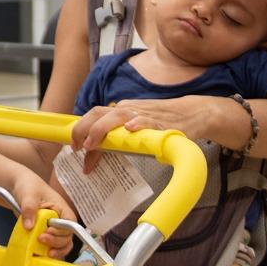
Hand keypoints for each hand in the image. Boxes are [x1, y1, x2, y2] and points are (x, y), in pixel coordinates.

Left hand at [12, 170, 77, 257]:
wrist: (18, 187)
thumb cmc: (29, 186)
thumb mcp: (28, 195)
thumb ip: (29, 209)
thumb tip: (29, 226)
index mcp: (62, 209)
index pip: (70, 224)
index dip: (62, 231)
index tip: (48, 230)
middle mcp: (60, 221)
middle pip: (67, 237)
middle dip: (56, 241)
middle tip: (40, 238)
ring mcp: (53, 229)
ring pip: (61, 245)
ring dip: (55, 250)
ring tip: (44, 252)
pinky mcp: (45, 235)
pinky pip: (50, 247)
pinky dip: (47, 252)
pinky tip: (40, 254)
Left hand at [71, 97, 224, 170]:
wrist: (191, 113)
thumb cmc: (159, 123)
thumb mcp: (133, 131)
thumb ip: (115, 139)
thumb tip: (94, 155)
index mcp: (119, 111)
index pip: (94, 117)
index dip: (80, 131)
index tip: (75, 150)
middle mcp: (127, 110)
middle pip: (98, 113)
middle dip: (83, 129)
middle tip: (78, 148)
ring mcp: (143, 114)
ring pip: (117, 116)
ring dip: (101, 129)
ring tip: (93, 145)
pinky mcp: (161, 121)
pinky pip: (146, 120)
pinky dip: (137, 124)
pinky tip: (130, 130)